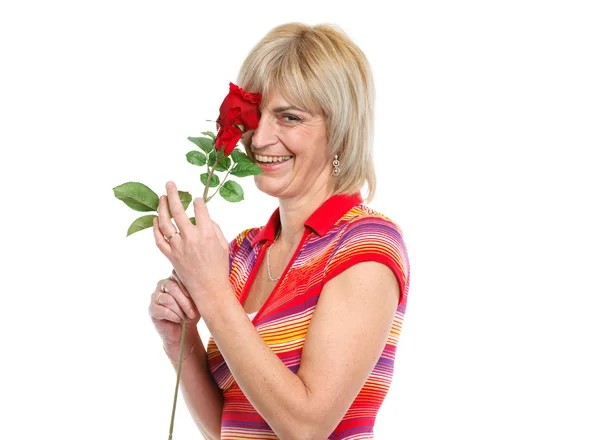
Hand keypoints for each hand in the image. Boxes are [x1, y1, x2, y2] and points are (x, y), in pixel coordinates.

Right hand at [148, 269, 199, 348]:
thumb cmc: (192, 312)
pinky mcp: (152, 308)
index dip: (187, 285)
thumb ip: (195, 291)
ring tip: (185, 317)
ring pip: (168, 299)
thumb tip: (197, 287)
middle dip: (185, 302)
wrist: (184, 330)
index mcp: (174, 278)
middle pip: (173, 288)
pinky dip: (173, 316)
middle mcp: (163, 284)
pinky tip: (178, 319)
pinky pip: (163, 310)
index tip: (196, 295)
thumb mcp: (197, 301)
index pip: (177, 274)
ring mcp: (155, 295)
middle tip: (193, 313)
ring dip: (179, 310)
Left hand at [152, 181, 230, 311]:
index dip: (198, 201)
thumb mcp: (223, 244)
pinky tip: (155, 219)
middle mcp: (191, 238)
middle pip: (178, 210)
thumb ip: (213, 227)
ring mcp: (178, 247)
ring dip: (161, 208)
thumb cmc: (219, 267)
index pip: (200, 208)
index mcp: (206, 233)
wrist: (209, 289)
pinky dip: (155, 228)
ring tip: (161, 198)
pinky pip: (159, 239)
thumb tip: (203, 217)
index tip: (197, 199)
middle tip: (170, 184)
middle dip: (173, 194)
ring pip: (165, 223)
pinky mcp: (170, 256)